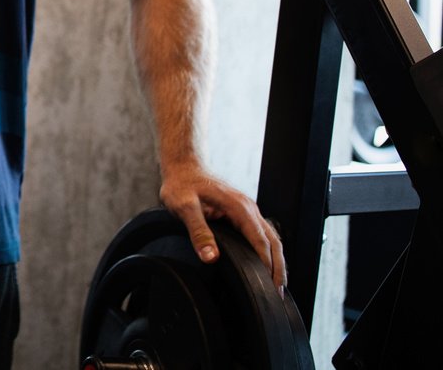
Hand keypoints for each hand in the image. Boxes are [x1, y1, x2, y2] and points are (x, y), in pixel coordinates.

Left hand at [160, 159, 287, 291]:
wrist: (183, 166)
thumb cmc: (181, 184)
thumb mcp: (183, 206)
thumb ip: (198, 231)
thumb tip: (211, 257)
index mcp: (239, 207)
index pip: (260, 241)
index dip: (267, 265)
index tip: (271, 287)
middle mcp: (249, 208)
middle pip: (273, 242)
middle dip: (278, 269)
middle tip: (278, 295)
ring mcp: (248, 210)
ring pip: (271, 238)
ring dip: (277, 262)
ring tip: (277, 286)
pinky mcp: (243, 212)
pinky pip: (263, 234)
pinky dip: (269, 252)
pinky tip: (266, 265)